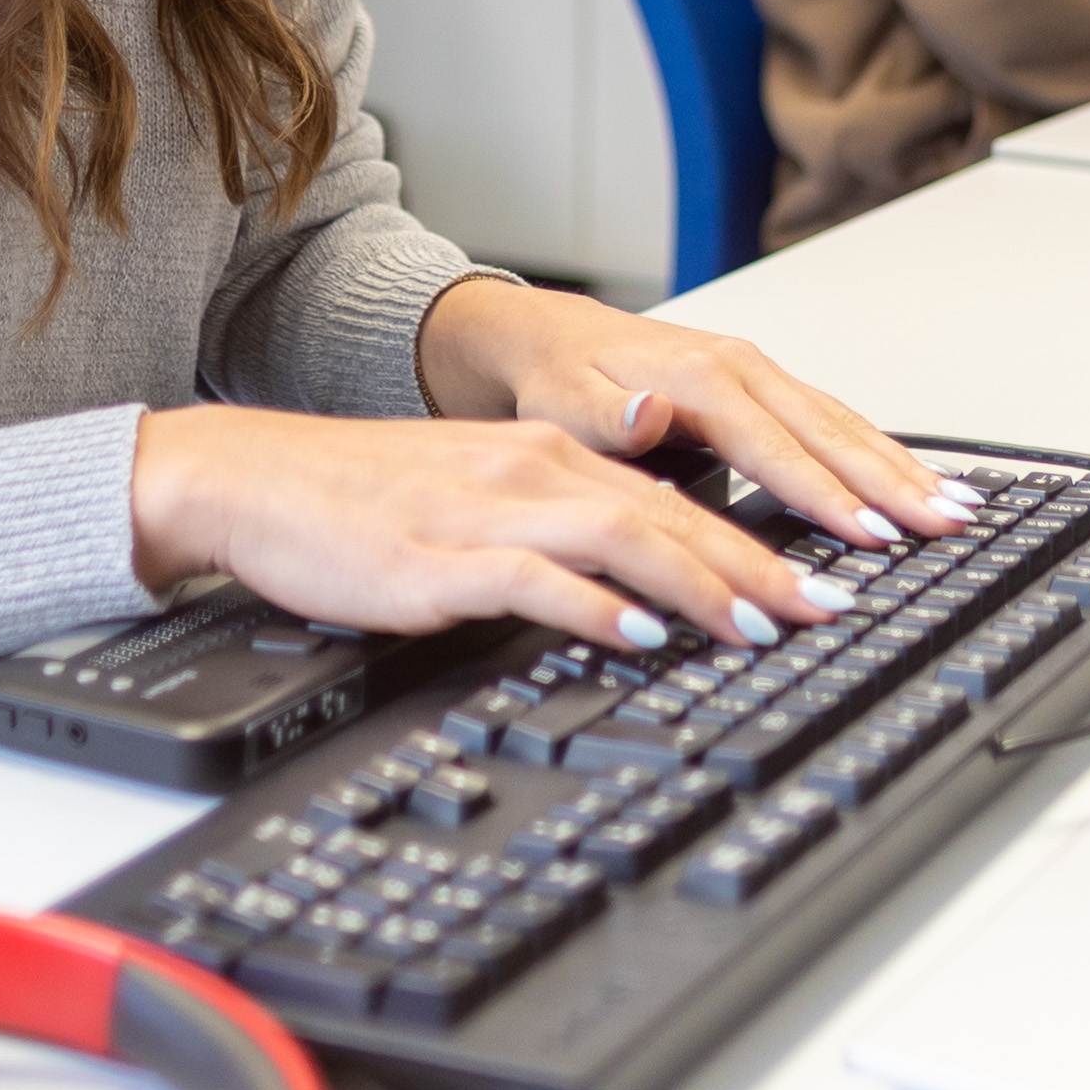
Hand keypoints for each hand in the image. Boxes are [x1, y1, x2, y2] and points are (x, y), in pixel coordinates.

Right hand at [122, 281, 970, 655]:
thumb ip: (563, 537)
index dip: (762, 530)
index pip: (681, 492)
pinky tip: (639, 634)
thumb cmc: (365, 505)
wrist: (258, 482)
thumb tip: (644, 587)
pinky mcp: (442, 555)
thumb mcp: (481, 506)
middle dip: (762, 562)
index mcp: (550, 456)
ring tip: (762, 626)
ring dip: (701, 582)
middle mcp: (535, 471)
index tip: (828, 572)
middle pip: (674, 513)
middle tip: (832, 605)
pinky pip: (535, 580)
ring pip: (623, 537)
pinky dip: (595, 607)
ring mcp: (490, 510)